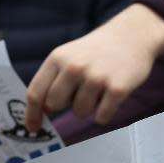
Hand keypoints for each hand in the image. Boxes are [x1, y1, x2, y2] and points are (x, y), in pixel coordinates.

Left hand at [25, 4, 163, 129]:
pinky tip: (110, 95)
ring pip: (79, 113)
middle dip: (65, 104)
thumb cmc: (94, 52)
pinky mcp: (117, 88)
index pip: (36, 93)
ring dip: (87, 107)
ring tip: (97, 89)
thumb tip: (40, 112)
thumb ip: (51, 80)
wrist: (132, 35)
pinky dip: (105, 113)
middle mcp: (74, 67)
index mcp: (57, 58)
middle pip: (55, 105)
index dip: (32, 114)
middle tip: (78, 92)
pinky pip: (102, 117)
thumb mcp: (67, 57)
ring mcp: (96, 77)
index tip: (33, 127)